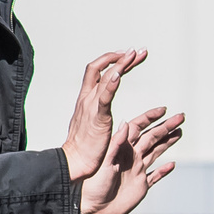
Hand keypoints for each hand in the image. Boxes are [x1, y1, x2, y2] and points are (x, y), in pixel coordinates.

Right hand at [63, 50, 147, 181]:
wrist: (75, 162)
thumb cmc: (84, 147)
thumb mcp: (91, 122)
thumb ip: (97, 111)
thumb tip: (101, 105)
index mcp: (86, 99)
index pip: (98, 72)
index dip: (112, 61)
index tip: (128, 56)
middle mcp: (87, 98)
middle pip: (100, 68)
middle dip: (120, 57)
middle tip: (139, 51)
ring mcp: (91, 107)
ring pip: (103, 77)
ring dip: (120, 64)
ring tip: (135, 54)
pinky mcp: (97, 118)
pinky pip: (104, 98)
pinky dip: (111, 84)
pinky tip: (119, 75)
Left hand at [79, 106, 182, 213]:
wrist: (92, 209)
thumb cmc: (93, 185)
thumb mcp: (105, 162)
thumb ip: (116, 143)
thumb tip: (125, 123)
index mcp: (122, 149)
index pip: (139, 128)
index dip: (151, 118)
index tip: (164, 110)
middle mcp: (131, 157)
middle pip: (152, 138)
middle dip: (167, 127)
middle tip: (181, 117)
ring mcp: (137, 171)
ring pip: (156, 153)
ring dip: (168, 142)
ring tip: (180, 132)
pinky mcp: (140, 186)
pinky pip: (155, 176)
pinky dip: (164, 171)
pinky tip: (172, 165)